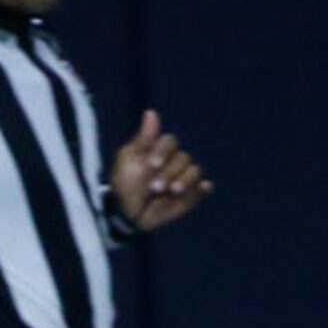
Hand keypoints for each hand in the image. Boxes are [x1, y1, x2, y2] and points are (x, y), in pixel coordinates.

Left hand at [109, 109, 212, 232]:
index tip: (152, 164)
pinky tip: (203, 187)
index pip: (170, 141)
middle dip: (169, 172)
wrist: (125, 214)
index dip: (163, 152)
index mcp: (158, 150)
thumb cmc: (124, 185)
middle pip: (183, 157)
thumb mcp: (128, 160)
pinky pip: (203, 187)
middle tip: (154, 187)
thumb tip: (151, 112)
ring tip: (171, 191)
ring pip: (194, 170)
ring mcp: (182, 177)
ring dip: (184, 180)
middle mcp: (173, 162)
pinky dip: (203, 187)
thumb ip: (143, 138)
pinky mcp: (191, 194)